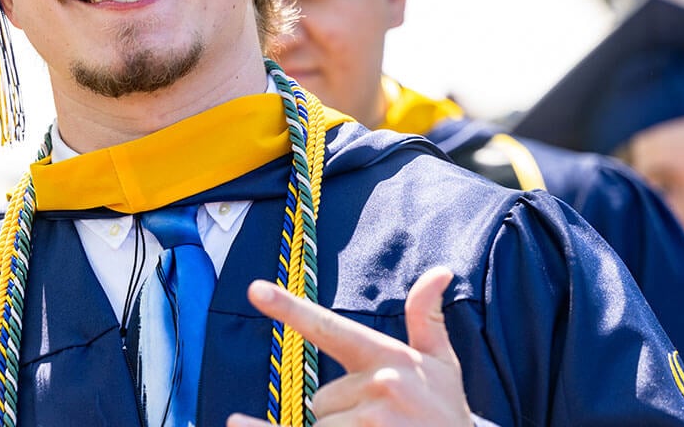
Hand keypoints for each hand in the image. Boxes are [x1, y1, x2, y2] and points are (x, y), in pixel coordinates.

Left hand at [226, 266, 472, 425]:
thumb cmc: (447, 413)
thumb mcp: (442, 366)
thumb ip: (428, 319)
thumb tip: (439, 272)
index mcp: (389, 358)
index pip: (331, 328)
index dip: (290, 309)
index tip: (255, 290)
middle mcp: (379, 386)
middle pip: (322, 399)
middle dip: (344, 414)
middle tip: (385, 424)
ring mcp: (371, 421)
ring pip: (321, 425)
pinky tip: (236, 423)